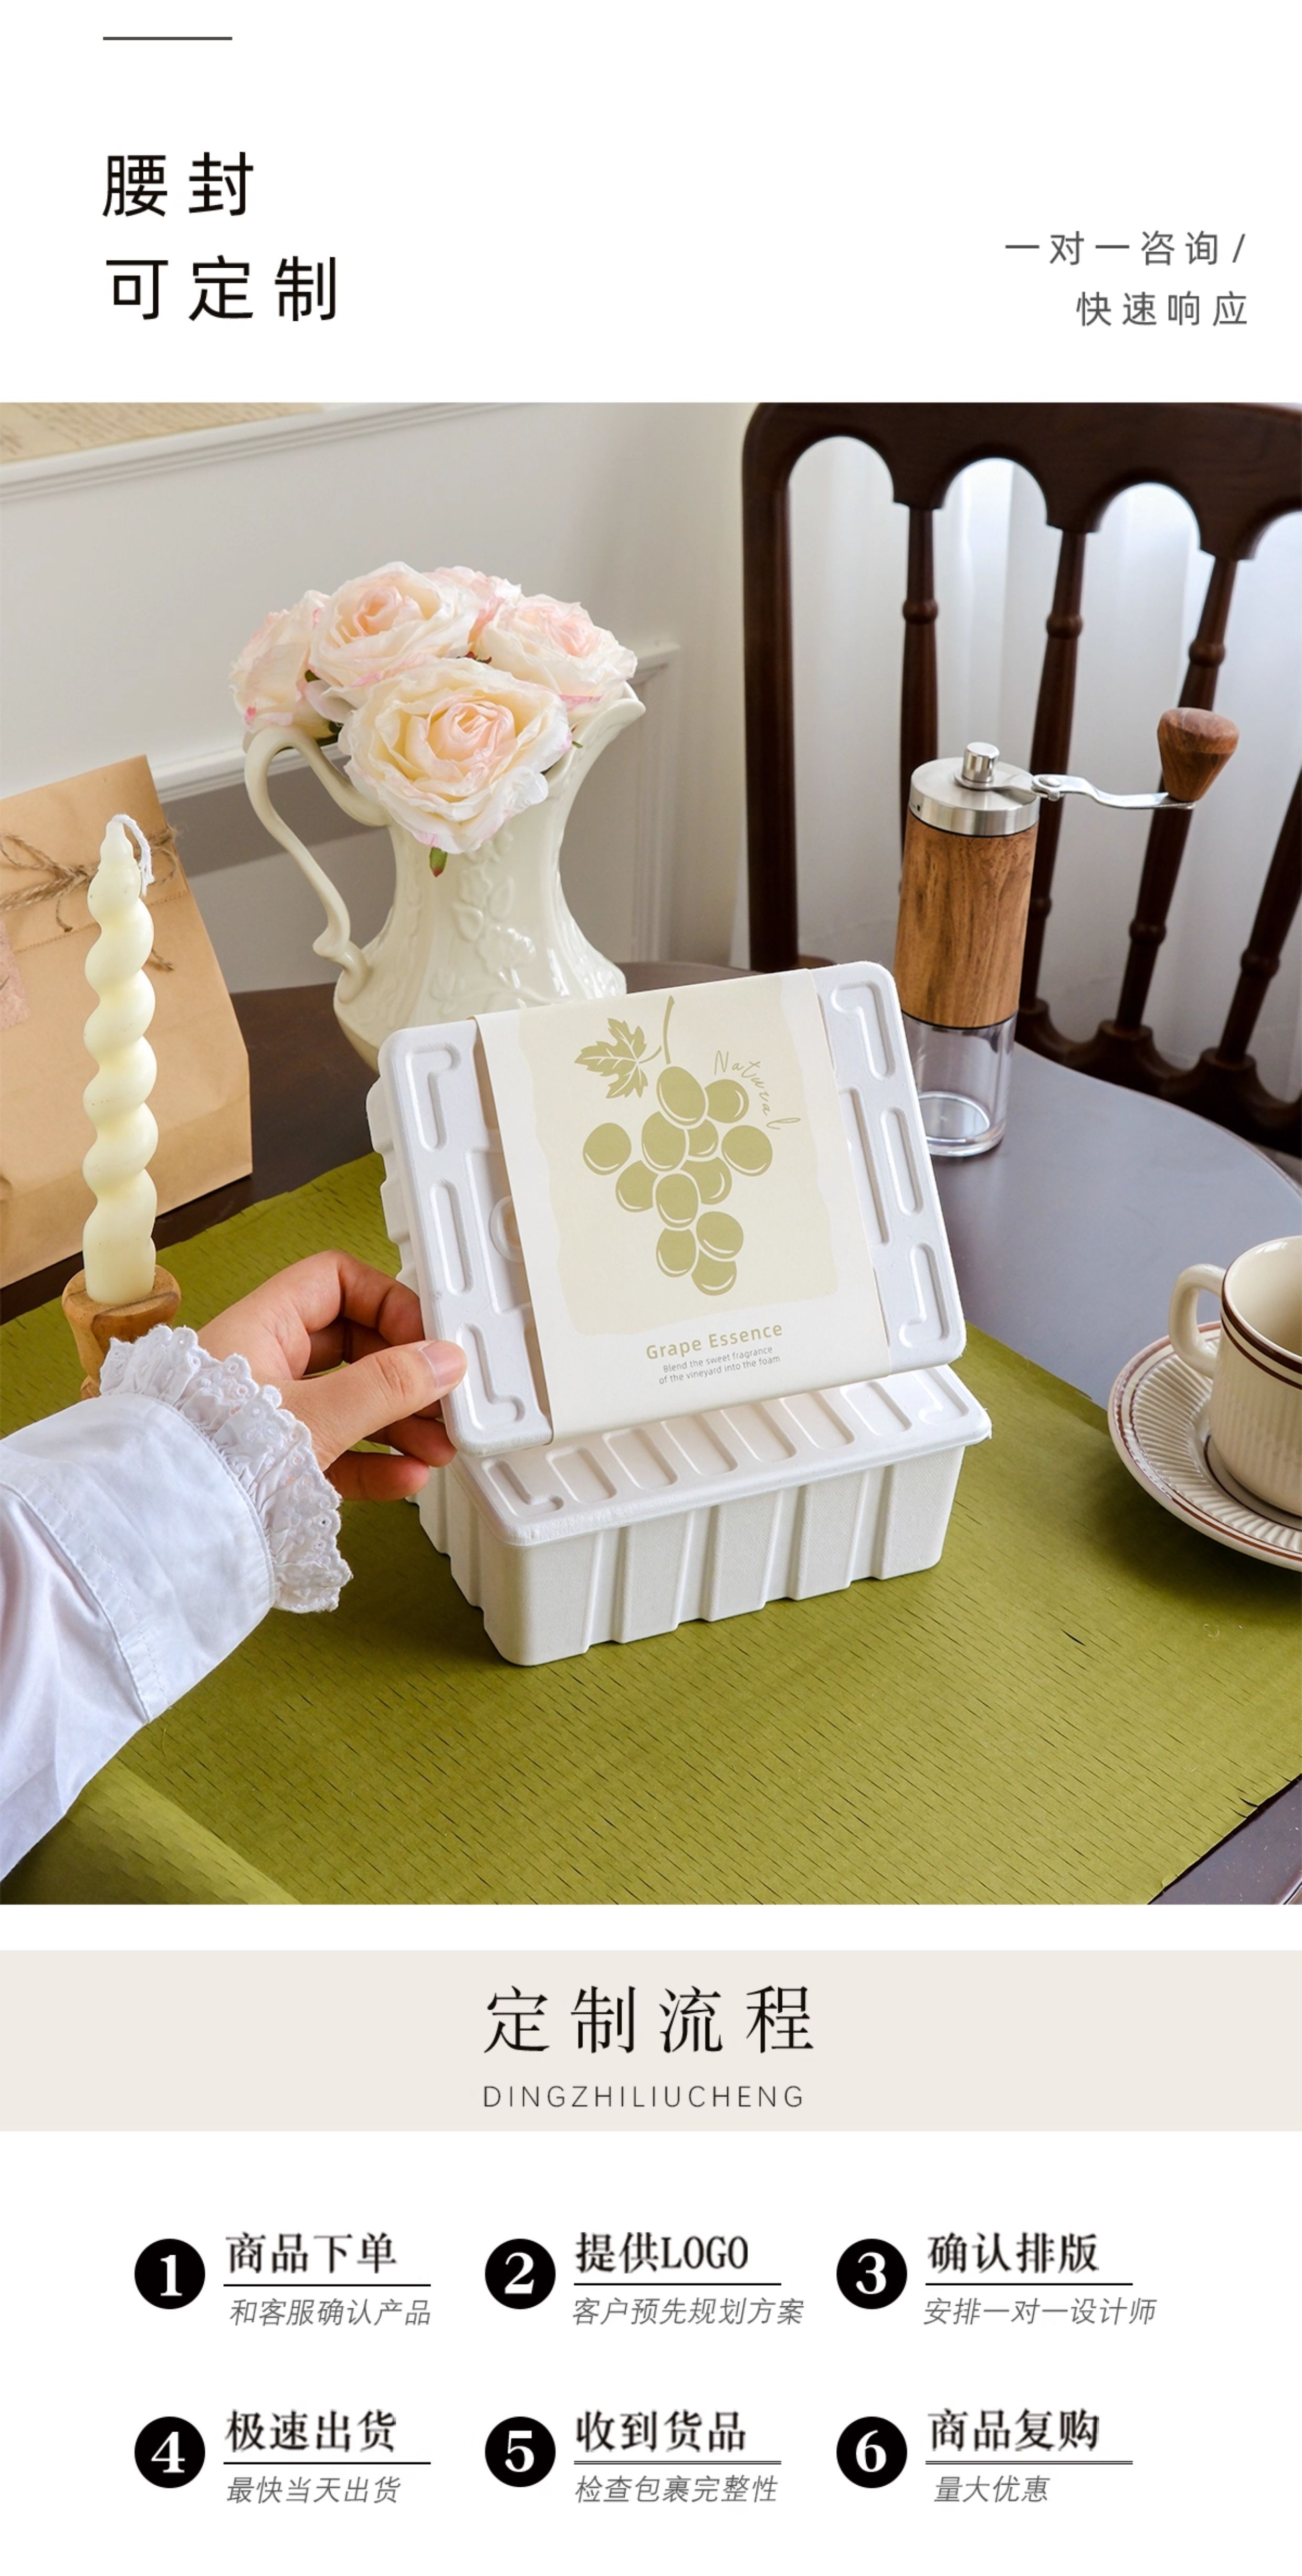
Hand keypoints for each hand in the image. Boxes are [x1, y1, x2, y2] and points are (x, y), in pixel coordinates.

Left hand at [196, 1251, 464, 1500]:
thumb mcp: (318, 1416)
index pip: (335, 1282)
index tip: (427, 1338)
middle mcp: (265, 1364)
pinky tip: (408, 1475)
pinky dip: (376, 1462)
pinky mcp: (278, 1464)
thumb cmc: (220, 1459)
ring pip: (350, 1402)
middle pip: (353, 1346)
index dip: (388, 1301)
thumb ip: (386, 1386)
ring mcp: (272, 1416)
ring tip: (438, 1447)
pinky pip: (338, 1451)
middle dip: (404, 1375)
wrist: (169, 1530)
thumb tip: (444, 1361)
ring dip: (400, 1423)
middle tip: (443, 1398)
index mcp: (263, 1328)